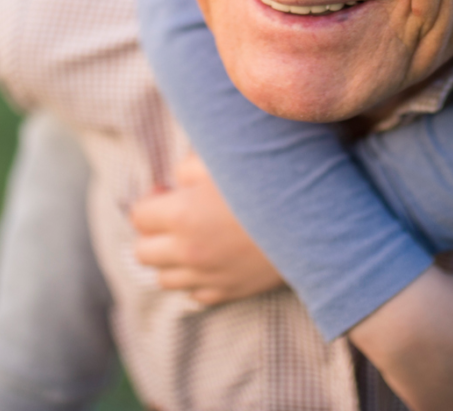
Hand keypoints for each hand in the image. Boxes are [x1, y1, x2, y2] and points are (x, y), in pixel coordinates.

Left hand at [130, 152, 284, 304]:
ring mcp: (207, 276)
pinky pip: (194, 294)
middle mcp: (188, 251)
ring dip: (172, 258)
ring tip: (195, 237)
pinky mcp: (228, 292)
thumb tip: (177, 179)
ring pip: (164, 278)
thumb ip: (190, 166)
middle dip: (154, 232)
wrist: (314, 218)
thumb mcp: (226, 159)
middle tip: (177, 216)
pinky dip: (196, 278)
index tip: (168, 192)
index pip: (138, 216)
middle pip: (143, 252)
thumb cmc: (270, 179)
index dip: (150, 201)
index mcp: (182, 214)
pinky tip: (215, 256)